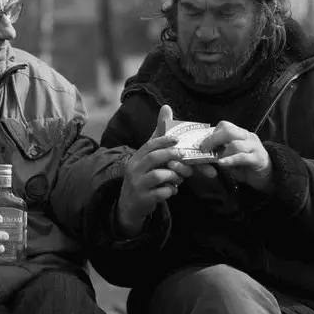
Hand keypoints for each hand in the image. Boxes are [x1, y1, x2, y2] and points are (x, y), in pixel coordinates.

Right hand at [116, 105, 193, 234]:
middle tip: (184, 156)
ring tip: (179, 179)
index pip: (149, 145)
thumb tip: (166, 107)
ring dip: (174, 176)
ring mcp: (137, 185)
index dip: (164, 140)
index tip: (178, 140)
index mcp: (136, 157)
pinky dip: (170, 191)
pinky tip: (172, 190)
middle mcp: (134, 169)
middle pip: (153, 158)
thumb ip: (158, 135)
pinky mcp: (143, 199)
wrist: (128, 205)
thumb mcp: (148, 156)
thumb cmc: (143, 176)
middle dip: (171, 155)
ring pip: (158, 176)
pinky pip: (161, 193)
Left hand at [200, 120, 272, 190]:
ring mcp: (254, 147)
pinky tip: (222, 163)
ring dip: (222, 153)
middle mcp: (248, 137)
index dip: (211, 134)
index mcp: (240, 134)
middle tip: (203, 149)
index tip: (202, 144)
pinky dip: (230, 160)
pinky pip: (242, 157)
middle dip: (213, 140)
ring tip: (216, 160)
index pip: (225, 126)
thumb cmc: (246, 167)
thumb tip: (203, 155)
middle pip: (228, 131)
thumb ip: (219, 155)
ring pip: (235, 144)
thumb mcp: (230, 159)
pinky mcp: (258, 158)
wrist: (268, 177)